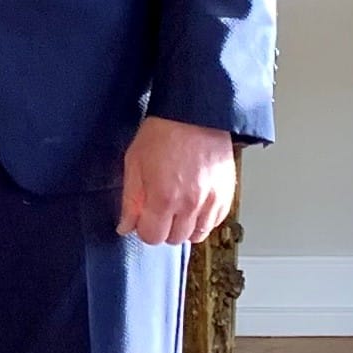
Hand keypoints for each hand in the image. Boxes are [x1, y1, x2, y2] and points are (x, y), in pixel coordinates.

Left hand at [120, 116, 235, 247]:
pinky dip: (204, 219)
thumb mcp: (134, 163)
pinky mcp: (226, 194)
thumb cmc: (163, 132)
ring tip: (179, 207)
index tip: (144, 218)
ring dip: (185, 227)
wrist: (194, 113)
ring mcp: (211, 201)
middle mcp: (190, 204)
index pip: (152, 237)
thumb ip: (131, 200)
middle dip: (164, 229)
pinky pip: (215, 222)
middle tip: (160, 209)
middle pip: (175, 239)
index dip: (145, 229)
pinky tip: (195, 203)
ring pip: (198, 235)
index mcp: (164, 198)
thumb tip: (126, 226)